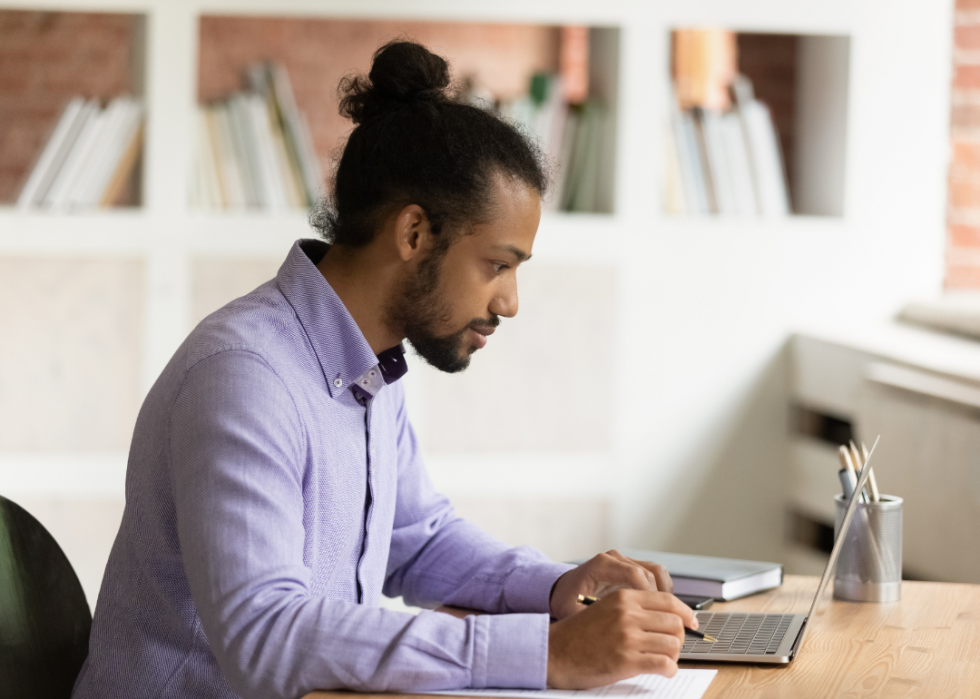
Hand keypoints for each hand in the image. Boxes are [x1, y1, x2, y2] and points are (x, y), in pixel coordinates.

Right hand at [547, 589, 696, 687]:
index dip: (686, 613)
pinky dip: (669, 669)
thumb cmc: (580, 634)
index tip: (692, 622)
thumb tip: (668, 616)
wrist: (556, 652)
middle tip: (673, 645)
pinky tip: (662, 670)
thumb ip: (633, 608)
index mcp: (624, 598)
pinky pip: (664, 665)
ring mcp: (627, 638)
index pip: (668, 601)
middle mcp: (627, 615)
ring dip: (674, 654)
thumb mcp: (606, 608)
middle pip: (675, 623)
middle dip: (680, 636)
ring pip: (673, 644)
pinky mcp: (626, 661)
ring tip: (665, 659)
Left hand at [550, 550, 672, 619]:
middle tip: (673, 622)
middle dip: (663, 598)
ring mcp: (625, 561)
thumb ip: (594, 619)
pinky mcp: (631, 567)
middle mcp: (615, 559)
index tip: (656, 618)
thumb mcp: (575, 612)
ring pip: (657, 571)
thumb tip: (619, 635)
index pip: (635, 575)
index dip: (649, 596)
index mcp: (601, 565)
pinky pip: (654, 575)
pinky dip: (662, 592)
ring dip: (667, 594)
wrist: (562, 590)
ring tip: (671, 618)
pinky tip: (663, 612)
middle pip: (650, 572)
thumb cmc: (567, 601)